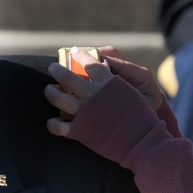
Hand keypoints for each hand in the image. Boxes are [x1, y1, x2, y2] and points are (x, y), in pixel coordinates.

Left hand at [45, 46, 164, 136]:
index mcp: (107, 82)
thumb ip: (115, 81)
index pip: (89, 61)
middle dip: (56, 70)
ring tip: (50, 89)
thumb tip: (103, 69)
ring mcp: (84, 112)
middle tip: (53, 68)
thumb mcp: (131, 91)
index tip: (74, 51)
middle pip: (66, 76)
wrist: (142, 140)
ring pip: (57, 98)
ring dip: (50, 92)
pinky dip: (52, 124)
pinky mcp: (80, 131)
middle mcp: (93, 94)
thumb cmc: (141, 116)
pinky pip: (57, 126)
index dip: (79, 55)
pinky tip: (53, 122)